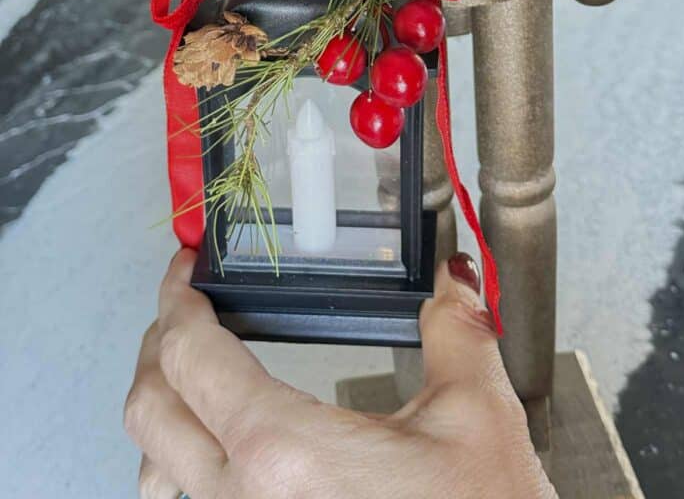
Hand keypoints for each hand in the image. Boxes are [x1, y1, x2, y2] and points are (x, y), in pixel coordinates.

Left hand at [124, 250, 555, 498]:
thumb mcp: (477, 416)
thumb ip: (454, 330)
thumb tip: (452, 281)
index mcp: (284, 454)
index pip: (190, 355)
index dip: (177, 297)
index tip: (186, 270)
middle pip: (150, 409)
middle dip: (158, 343)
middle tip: (185, 308)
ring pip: (153, 469)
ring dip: (163, 409)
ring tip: (189, 373)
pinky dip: (180, 464)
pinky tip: (218, 447)